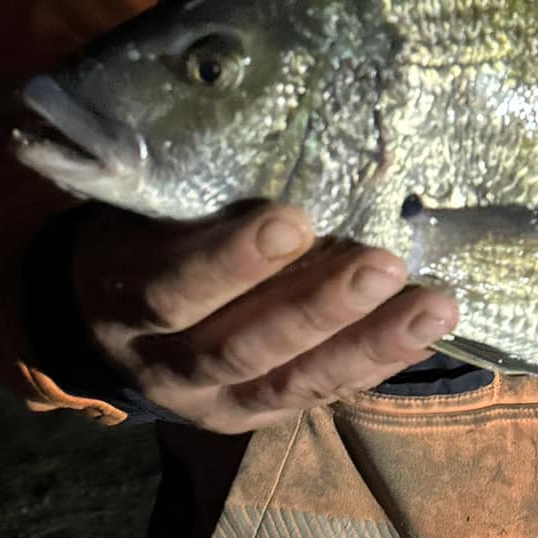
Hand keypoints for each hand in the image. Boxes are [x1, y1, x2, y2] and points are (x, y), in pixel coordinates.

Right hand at [68, 203, 456, 433]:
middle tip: (383, 265)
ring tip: (432, 309)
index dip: (233, 261)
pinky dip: (374, 365)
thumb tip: (268, 121)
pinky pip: (316, 396)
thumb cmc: (141, 231)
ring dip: (365, 343)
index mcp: (124, 297)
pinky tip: (425, 334)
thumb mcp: (141, 207)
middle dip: (317, 307)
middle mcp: (164, 363)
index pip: (174, 288)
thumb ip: (189, 190)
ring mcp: (210, 400)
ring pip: (289, 381)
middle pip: (241, 344)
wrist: (106, 311)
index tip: (294, 219)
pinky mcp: (253, 415)